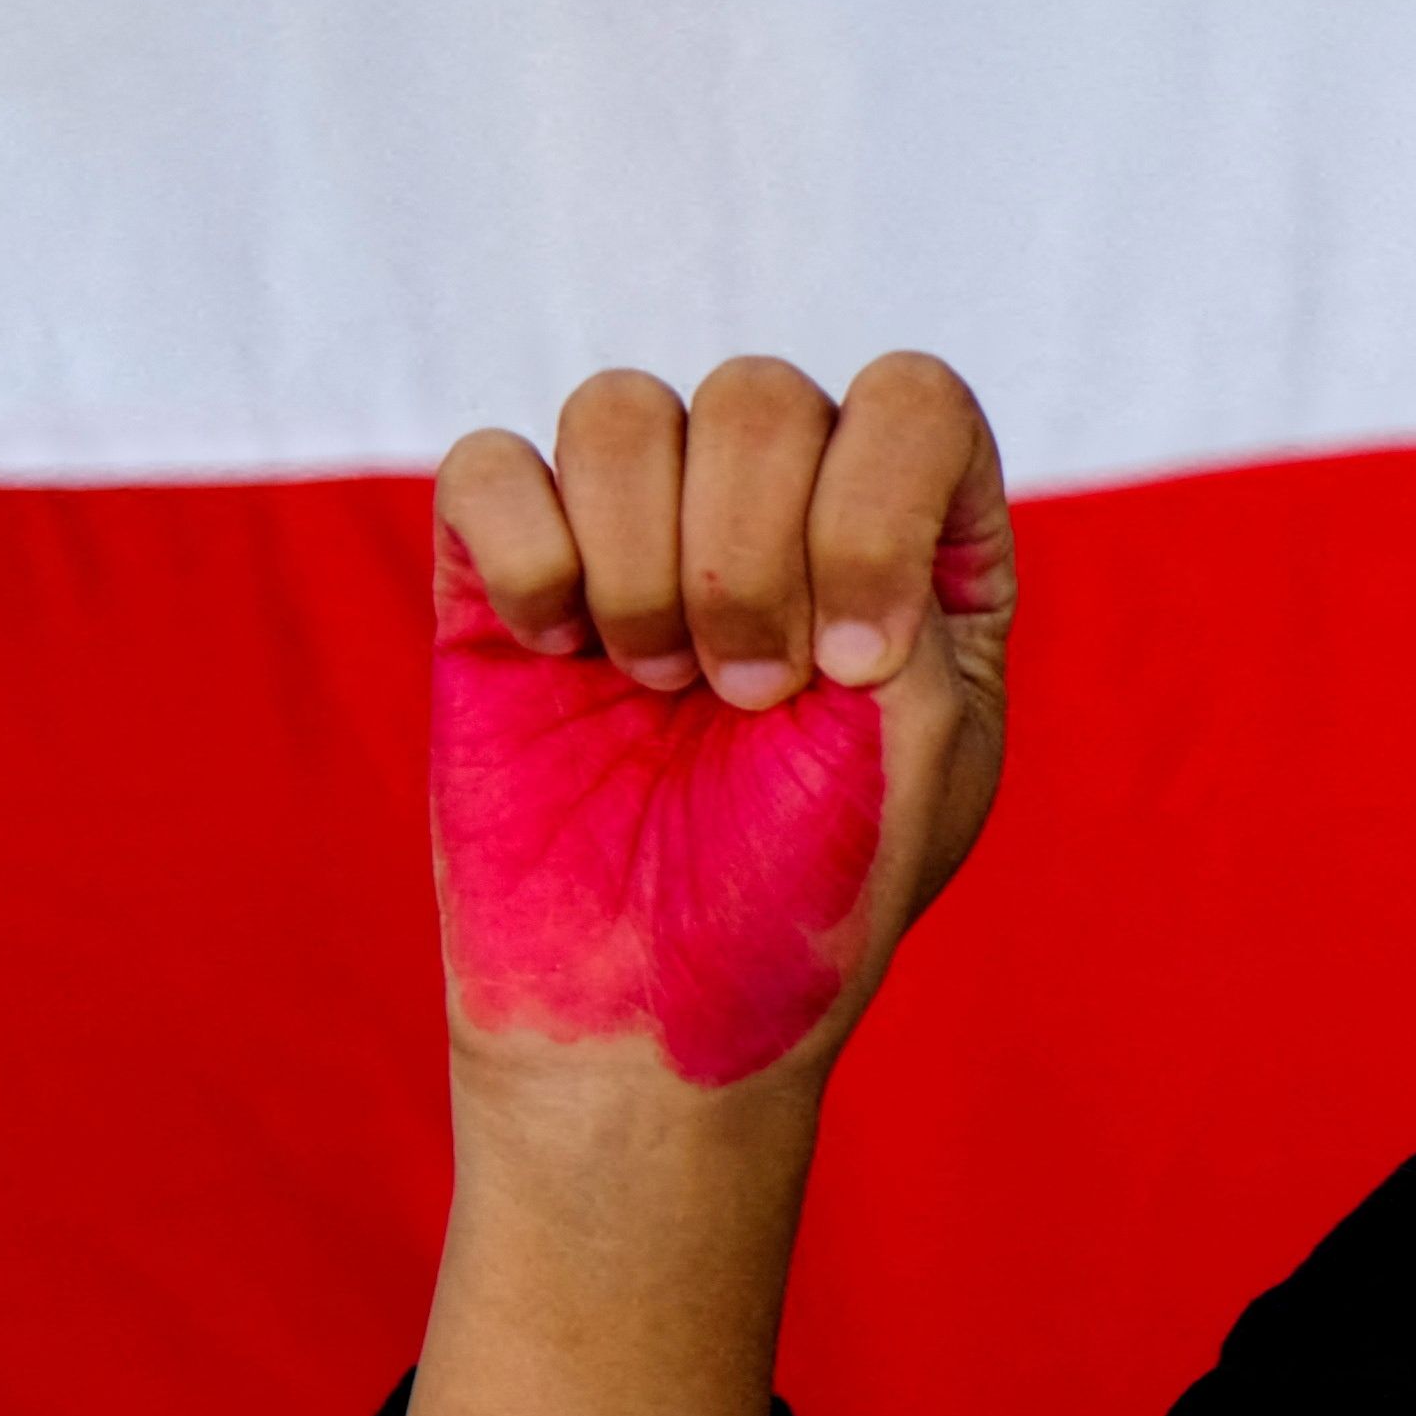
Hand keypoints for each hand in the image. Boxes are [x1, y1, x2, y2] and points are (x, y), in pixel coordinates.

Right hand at [429, 353, 1014, 1093]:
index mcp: (917, 540)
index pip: (911, 400)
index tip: (854, 670)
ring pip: (622, 408)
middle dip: (752, 562)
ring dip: (642, 564)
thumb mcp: (923, 739)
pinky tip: (556, 657)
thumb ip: (904, 569)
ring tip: (657, 692)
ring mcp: (641, 531)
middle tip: (744, 702)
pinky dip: (529, 555)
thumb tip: (804, 450)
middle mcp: (784, 508)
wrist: (651, 1018)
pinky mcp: (506, 573)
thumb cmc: (810, 893)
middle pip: (760, 397)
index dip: (874, 512)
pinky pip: (492, 463)